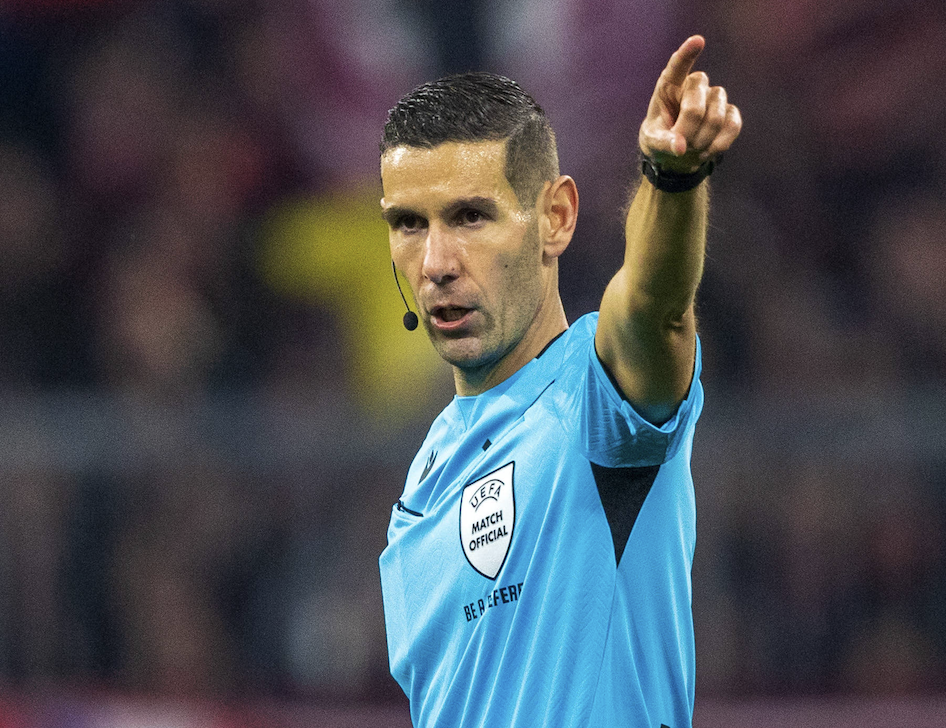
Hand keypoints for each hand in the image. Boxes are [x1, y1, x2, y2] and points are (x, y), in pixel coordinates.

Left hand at [639, 36, 741, 173]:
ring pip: (716, 116)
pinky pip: (732, 124)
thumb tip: (681, 148)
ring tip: (692, 148)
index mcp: (669, 86)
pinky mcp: (729, 112)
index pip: (677, 66)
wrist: (678, 155)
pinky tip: (708, 151)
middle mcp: (693, 86)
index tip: (698, 41)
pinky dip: (720, 143)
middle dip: (687, 130)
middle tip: (680, 146)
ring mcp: (713, 97)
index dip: (687, 53)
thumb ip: (663, 143)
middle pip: (696, 104)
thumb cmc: (660, 141)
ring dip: (702, 140)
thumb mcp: (652, 142)